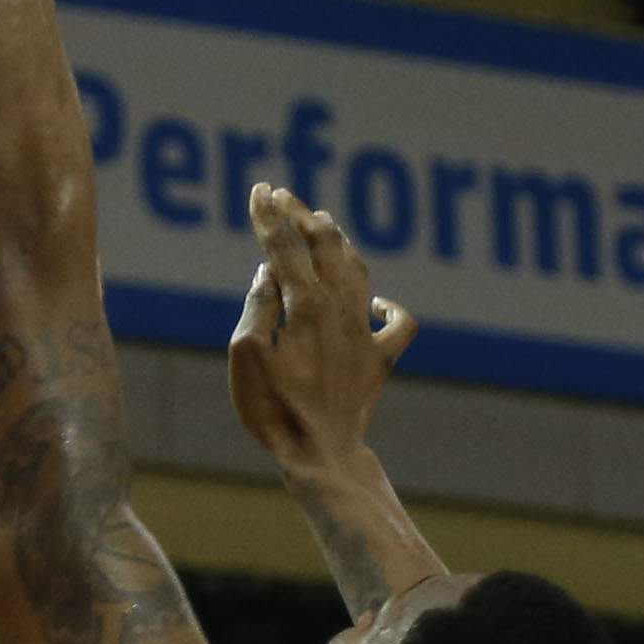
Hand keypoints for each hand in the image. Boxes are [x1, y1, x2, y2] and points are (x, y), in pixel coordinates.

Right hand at [228, 187, 417, 474]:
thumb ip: (258, 306)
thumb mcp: (246, 355)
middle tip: (283, 197)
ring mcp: (364, 332)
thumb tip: (269, 271)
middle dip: (302, 215)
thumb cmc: (274, 409)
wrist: (321, 453)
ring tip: (325, 222)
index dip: (270, 215)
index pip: (284, 246)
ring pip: (358, 270)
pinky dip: (387, 305)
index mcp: (305, 304)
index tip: (259, 190)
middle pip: (324, 244)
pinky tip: (377, 302)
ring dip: (339, 242)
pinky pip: (397, 323)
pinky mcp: (380, 359)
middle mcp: (341, 308)